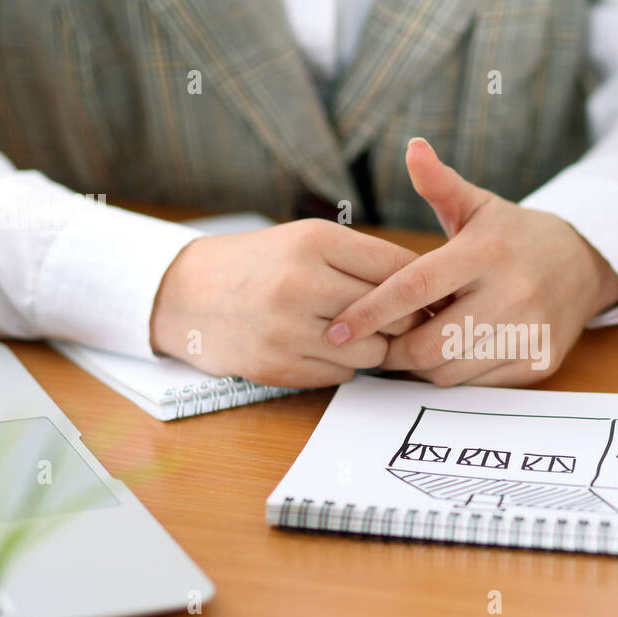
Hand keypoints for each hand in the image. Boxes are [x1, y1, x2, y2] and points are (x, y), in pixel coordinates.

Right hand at [150, 219, 422, 386]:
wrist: (185, 295)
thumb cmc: (260, 265)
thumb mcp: (306, 242)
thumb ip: (362, 260)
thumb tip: (430, 289)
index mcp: (314, 242)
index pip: (399, 268)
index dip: (422, 286)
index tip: (432, 295)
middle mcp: (301, 283)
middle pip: (392, 314)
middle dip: (401, 320)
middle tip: (399, 320)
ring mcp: (287, 329)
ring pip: (372, 351)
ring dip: (373, 347)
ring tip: (355, 333)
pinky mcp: (277, 366)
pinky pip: (343, 374)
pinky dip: (342, 365)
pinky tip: (322, 348)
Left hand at [324, 138, 617, 385]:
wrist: (583, 264)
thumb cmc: (512, 236)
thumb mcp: (477, 205)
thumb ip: (439, 183)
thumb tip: (413, 147)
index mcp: (486, 253)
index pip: (415, 288)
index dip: (371, 311)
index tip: (338, 328)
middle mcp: (512, 293)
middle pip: (429, 343)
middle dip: (393, 350)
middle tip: (377, 343)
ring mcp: (529, 332)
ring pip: (450, 370)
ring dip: (421, 366)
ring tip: (411, 347)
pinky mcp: (539, 362)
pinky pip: (477, 384)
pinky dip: (453, 374)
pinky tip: (448, 354)